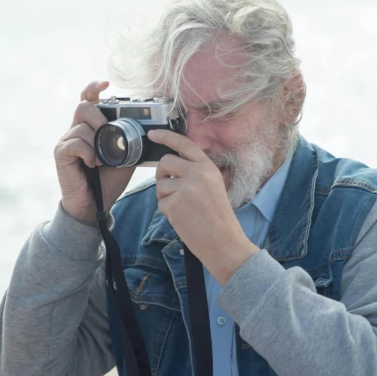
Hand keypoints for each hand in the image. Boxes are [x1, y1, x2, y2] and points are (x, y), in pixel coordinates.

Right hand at [54, 80, 135, 226]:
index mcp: (91, 128)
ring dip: (96, 142)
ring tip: (101, 160)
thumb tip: (147, 129)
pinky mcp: (61, 153)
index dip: (94, 88)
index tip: (106, 83)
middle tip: (108, 134)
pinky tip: (92, 164)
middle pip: (83, 107)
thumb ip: (130, 142)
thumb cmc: (108, 181)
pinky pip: (76, 142)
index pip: (87, 100)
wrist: (95, 204)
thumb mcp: (125, 158)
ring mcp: (67, 141)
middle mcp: (76, 130)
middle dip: (99, 118)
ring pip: (81, 126)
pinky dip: (88, 152)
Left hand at [149, 130, 258, 283]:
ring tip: (183, 208)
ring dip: (165, 197)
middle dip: (161, 174)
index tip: (152, 133)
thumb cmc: (218, 217)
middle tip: (168, 187)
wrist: (223, 241)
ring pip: (161, 184)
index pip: (184, 144)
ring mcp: (185, 189)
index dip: (166, 136)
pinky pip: (161, 202)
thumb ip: (196, 173)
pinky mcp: (174, 204)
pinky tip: (182, 218)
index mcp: (208, 167)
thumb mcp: (214, 186)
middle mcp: (197, 174)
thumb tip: (170, 166)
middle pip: (165, 162)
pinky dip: (167, 211)